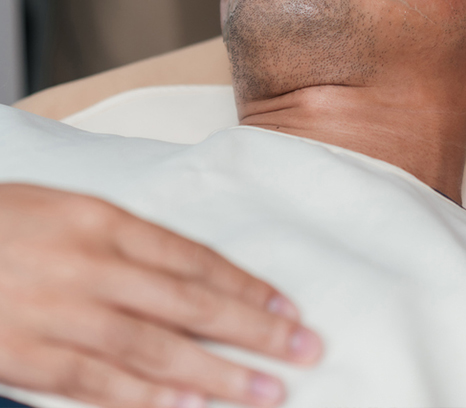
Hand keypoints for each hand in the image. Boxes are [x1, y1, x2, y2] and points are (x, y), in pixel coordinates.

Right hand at [0, 184, 321, 407]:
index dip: (246, 285)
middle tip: (304, 348)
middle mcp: (94, 266)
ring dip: (217, 373)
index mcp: (106, 221)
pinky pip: (97, 381)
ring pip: (156, 348)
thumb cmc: (6, 221)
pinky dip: (145, 399)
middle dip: (254, 329)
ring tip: (267, 391)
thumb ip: (129, 240)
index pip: (195, 259)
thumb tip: (191, 271)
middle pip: (190, 303)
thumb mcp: (72, 209)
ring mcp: (62, 313)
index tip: (287, 307)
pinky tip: (190, 407)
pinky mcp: (28, 356)